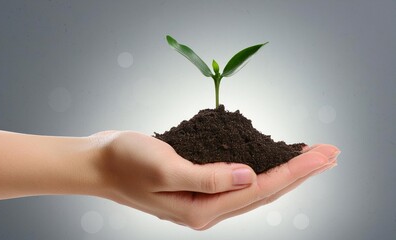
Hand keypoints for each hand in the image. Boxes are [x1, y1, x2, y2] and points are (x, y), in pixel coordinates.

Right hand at [90, 131, 339, 229]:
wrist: (99, 162)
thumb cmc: (125, 163)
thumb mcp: (165, 169)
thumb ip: (209, 178)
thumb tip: (250, 175)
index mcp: (201, 209)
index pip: (260, 189)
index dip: (294, 170)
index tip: (322, 154)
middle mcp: (207, 206)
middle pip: (264, 189)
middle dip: (299, 171)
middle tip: (329, 154)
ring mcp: (202, 195)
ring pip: (254, 184)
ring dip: (283, 169)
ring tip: (309, 156)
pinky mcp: (197, 181)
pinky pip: (237, 176)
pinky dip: (259, 165)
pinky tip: (269, 159)